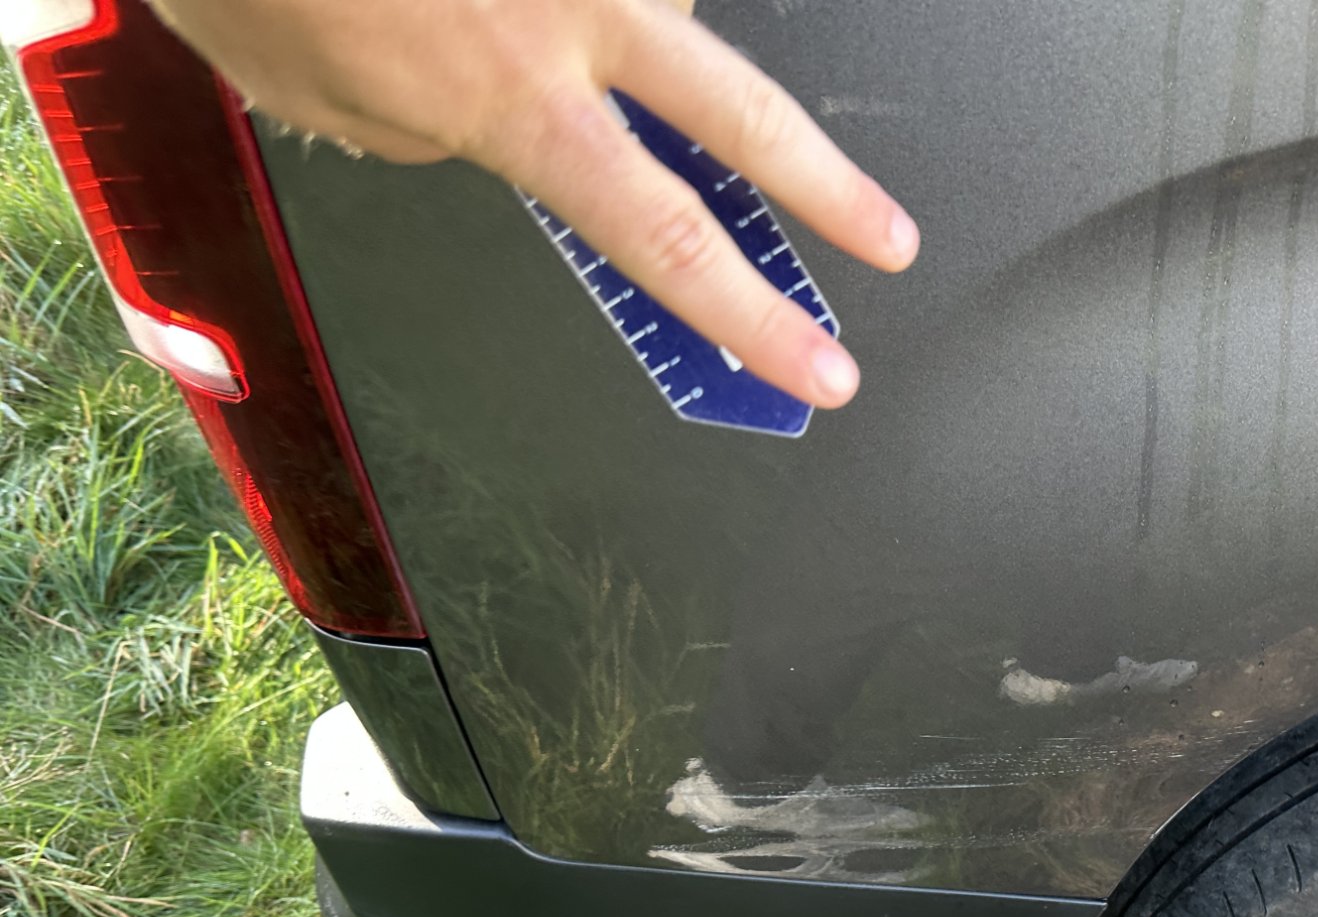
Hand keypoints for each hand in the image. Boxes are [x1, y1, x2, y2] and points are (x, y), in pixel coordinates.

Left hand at [147, 0, 917, 409]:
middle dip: (832, 190)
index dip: (757, 316)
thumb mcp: (313, 96)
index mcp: (510, 99)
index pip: (668, 237)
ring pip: (666, 12)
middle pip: (744, 119)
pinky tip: (519, 26)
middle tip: (889, 238)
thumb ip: (430, 132)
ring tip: (517, 48)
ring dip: (631, 42)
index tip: (820, 365)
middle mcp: (571, 10)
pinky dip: (606, 14)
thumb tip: (481, 128)